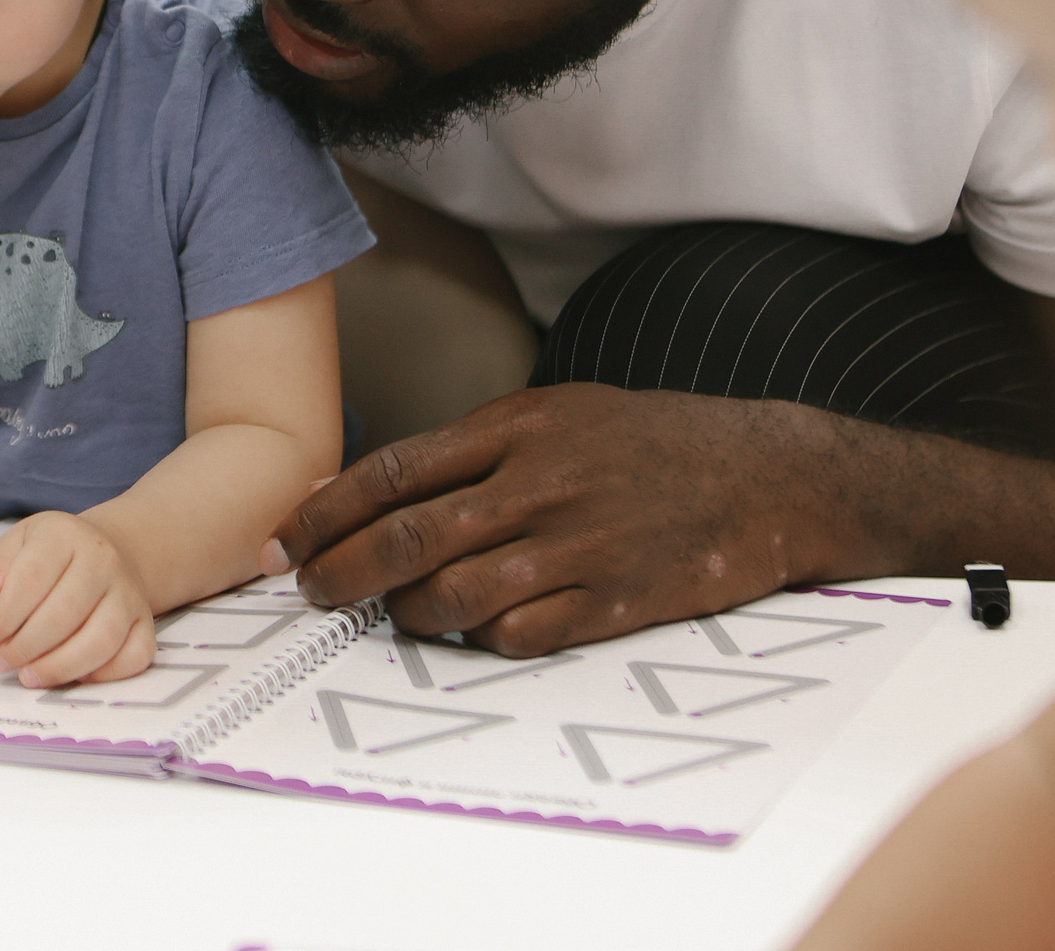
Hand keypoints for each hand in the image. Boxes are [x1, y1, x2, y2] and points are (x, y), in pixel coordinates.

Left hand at [0, 513, 155, 688]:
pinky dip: (104, 675)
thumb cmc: (55, 553)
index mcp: (65, 535)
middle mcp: (104, 561)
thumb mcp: (18, 542)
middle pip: (65, 613)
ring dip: (59, 667)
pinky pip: (134, 657)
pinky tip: (73, 676)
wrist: (106, 551)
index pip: (33, 577)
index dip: (4, 615)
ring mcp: (129, 593)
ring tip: (29, 675)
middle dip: (25, 646)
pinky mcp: (145, 622)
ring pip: (100, 640)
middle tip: (1, 660)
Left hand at [263, 383, 822, 655]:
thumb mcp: (559, 414)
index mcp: (517, 427)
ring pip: (452, 595)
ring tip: (392, 614)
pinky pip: (517, 635)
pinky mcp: (614, 601)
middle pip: (407, 537)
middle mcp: (539, 484)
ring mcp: (577, 545)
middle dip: (340, 571)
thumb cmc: (651, 442)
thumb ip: (473, 449)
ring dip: (404, 614)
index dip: (327, 510)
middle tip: (309, 591)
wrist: (766, 474)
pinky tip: (472, 630)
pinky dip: (479, 640)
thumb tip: (373, 489)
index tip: (287, 538)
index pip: (392, 470)